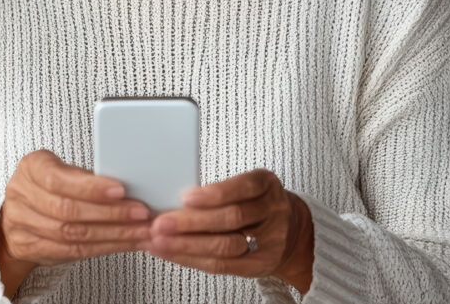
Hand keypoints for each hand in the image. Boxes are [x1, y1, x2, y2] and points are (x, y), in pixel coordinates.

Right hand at [0, 150, 152, 270]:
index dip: (91, 188)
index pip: (59, 180)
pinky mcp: (30, 249)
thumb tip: (129, 184)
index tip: (121, 190)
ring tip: (141, 231)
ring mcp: (20, 224)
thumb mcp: (63, 170)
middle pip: (67, 210)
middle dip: (110, 214)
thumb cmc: (51, 186)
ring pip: (72, 235)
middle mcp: (21, 195)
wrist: (21, 213)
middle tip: (140, 214)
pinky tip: (125, 243)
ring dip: (113, 234)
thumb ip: (86, 177)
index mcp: (31, 167)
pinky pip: (72, 252)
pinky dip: (104, 248)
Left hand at [138, 168, 306, 283]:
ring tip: (159, 241)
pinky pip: (223, 266)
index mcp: (266, 184)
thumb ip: (219, 191)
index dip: (214, 193)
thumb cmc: (255, 202)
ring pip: (226, 245)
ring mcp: (269, 241)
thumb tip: (172, 198)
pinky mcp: (259, 265)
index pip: (243, 187)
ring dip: (187, 244)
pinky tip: (172, 253)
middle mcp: (272, 211)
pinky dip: (193, 259)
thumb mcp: (246, 186)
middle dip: (191, 222)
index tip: (185, 196)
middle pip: (232, 218)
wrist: (290, 230)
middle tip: (160, 223)